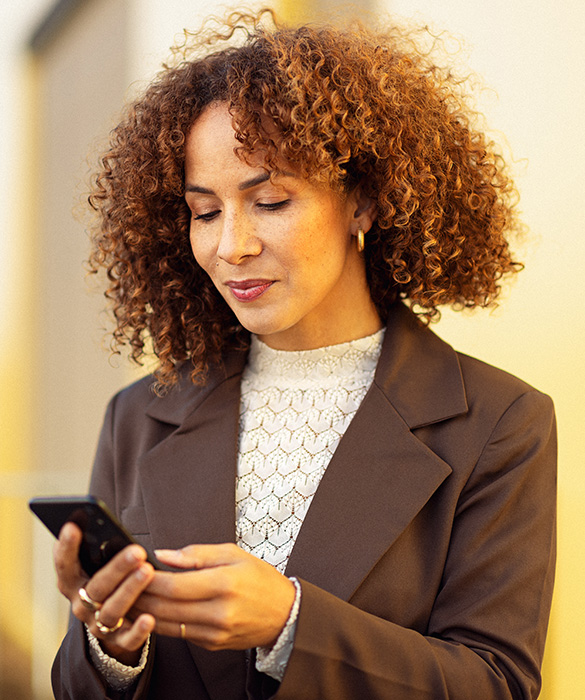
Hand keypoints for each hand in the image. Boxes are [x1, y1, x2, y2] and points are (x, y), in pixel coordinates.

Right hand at [54, 522, 155, 664]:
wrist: (110, 624)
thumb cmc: (106, 581)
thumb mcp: (95, 565)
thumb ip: (95, 548)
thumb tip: (95, 521)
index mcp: (72, 583)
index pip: (65, 565)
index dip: (67, 547)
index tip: (73, 526)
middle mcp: (81, 604)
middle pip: (96, 587)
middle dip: (117, 568)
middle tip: (137, 551)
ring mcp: (97, 624)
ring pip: (112, 610)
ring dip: (130, 590)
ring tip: (147, 571)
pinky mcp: (116, 642)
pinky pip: (127, 639)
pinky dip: (138, 631)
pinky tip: (149, 619)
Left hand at [133, 543, 295, 650]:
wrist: (285, 615)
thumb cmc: (260, 580)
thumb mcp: (233, 554)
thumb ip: (197, 554)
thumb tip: (163, 555)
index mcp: (224, 584)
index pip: (174, 585)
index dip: (149, 579)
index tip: (134, 568)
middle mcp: (218, 612)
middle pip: (165, 608)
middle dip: (139, 597)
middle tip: (122, 585)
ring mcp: (214, 633)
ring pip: (167, 625)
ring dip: (144, 613)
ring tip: (129, 598)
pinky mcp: (211, 645)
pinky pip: (178, 634)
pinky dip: (161, 623)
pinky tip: (150, 611)